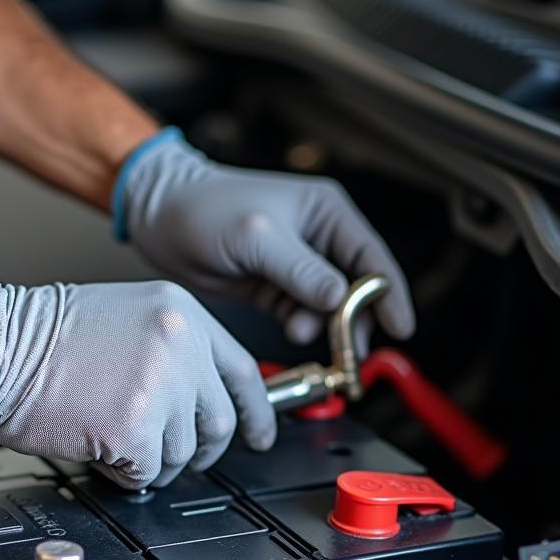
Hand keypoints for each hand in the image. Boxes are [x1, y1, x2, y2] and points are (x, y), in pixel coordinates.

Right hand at [0, 273, 275, 488]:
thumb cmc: (40, 337)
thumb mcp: (125, 321)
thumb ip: (171, 354)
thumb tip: (195, 402)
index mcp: (181, 315)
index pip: (241, 371)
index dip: (256, 411)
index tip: (259, 434)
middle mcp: (180, 346)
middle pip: (218, 420)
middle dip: (200, 449)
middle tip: (179, 457)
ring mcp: (161, 387)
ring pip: (181, 452)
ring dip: (151, 460)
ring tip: (114, 440)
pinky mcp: (135, 427)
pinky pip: (146, 472)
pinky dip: (124, 473)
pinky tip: (99, 450)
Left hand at [115, 129, 414, 344]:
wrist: (159, 220)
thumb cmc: (205, 209)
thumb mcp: (257, 237)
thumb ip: (300, 270)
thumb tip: (338, 297)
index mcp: (325, 213)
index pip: (372, 258)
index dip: (389, 294)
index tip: (400, 327)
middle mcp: (318, 240)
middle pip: (356, 288)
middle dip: (355, 320)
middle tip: (351, 350)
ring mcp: (296, 268)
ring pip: (328, 308)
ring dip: (323, 326)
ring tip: (301, 331)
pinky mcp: (275, 289)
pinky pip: (302, 316)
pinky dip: (302, 327)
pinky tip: (291, 330)